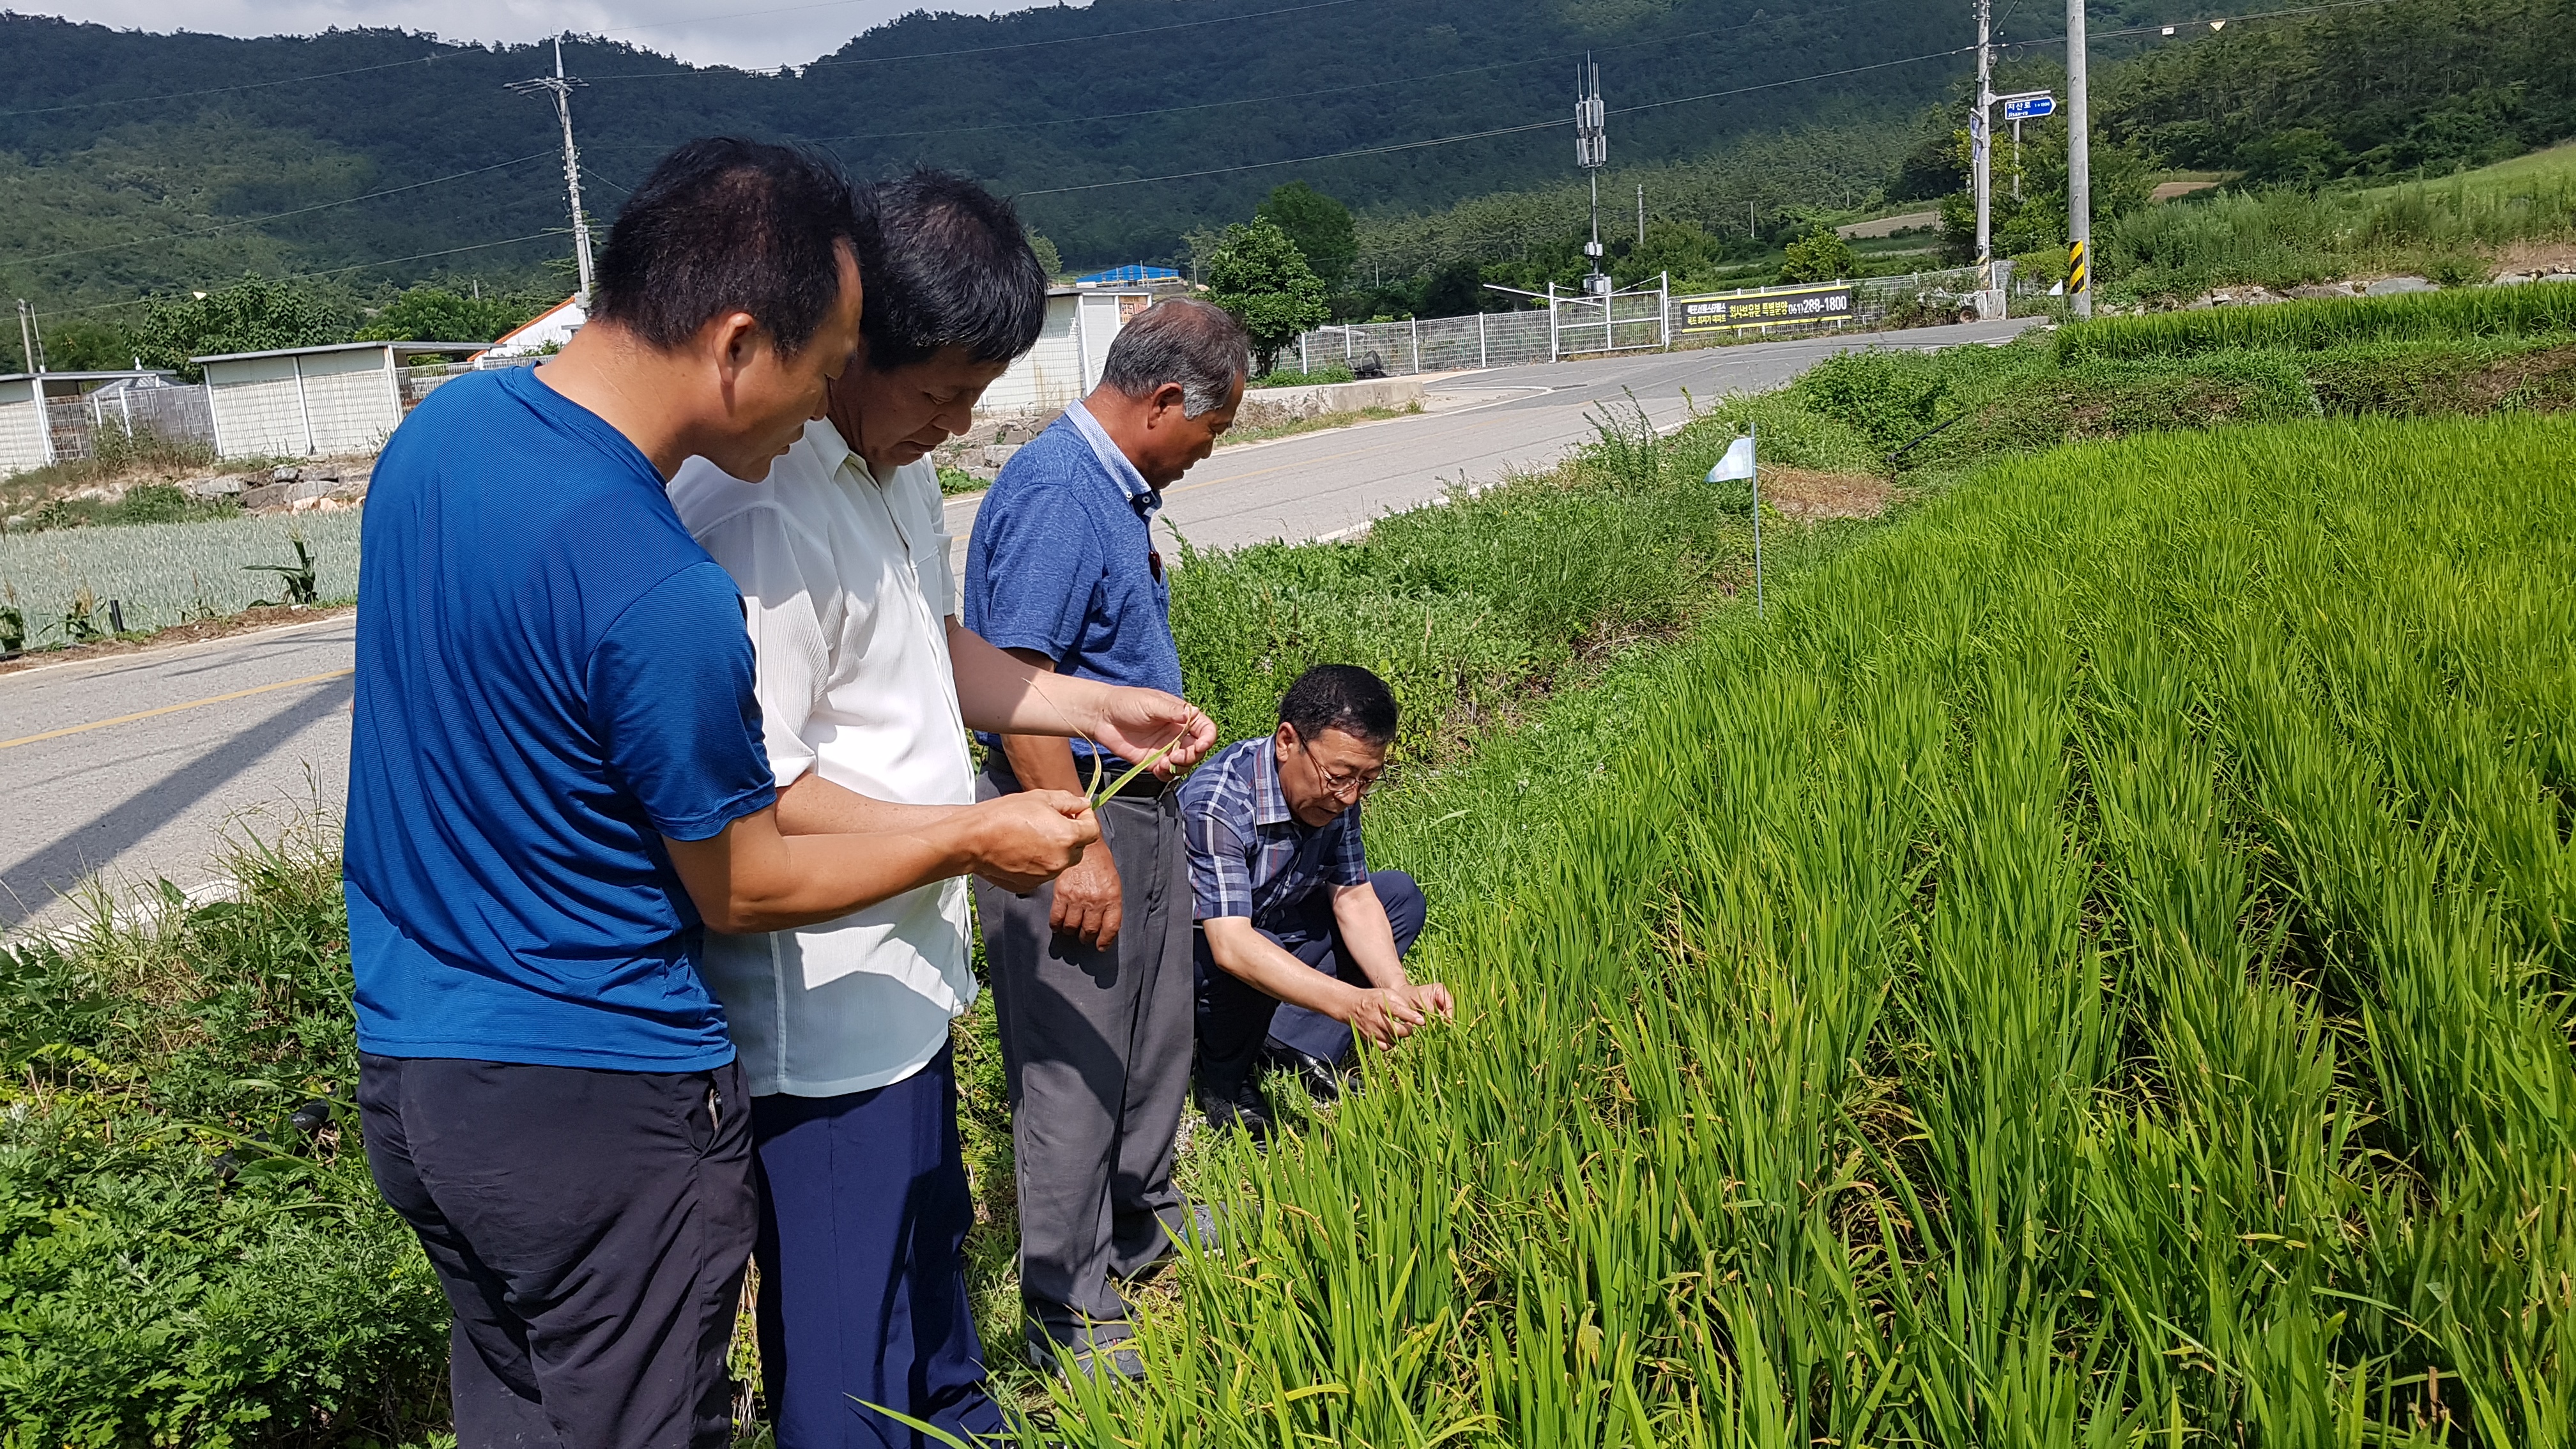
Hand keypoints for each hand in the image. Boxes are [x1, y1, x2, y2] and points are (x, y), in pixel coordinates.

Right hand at [963, 791, 1098, 894]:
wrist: (973, 840)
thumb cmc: (1002, 816)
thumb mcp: (1040, 798)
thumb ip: (1068, 801)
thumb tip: (1082, 804)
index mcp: (1067, 837)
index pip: (1093, 829)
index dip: (1086, 817)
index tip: (1075, 811)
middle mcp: (1060, 860)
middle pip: (1079, 848)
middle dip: (1072, 834)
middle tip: (1052, 820)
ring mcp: (1046, 875)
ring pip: (1061, 860)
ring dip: (1055, 848)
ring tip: (1032, 834)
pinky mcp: (1031, 884)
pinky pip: (1044, 871)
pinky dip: (1040, 861)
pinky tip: (1023, 848)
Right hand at [1046, 838, 1122, 947]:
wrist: (1084, 844)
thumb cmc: (1100, 863)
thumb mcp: (1113, 882)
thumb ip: (1110, 902)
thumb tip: (1104, 923)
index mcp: (1112, 898)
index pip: (1110, 928)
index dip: (1105, 941)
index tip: (1100, 946)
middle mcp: (1095, 901)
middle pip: (1089, 930)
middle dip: (1086, 938)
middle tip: (1084, 938)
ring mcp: (1077, 898)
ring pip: (1071, 927)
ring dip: (1071, 932)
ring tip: (1071, 930)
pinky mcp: (1061, 894)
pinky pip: (1057, 918)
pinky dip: (1056, 925)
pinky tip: (1057, 926)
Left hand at [1089, 691, 1215, 776]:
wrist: (1101, 716)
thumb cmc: (1126, 702)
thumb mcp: (1151, 702)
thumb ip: (1173, 710)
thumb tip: (1195, 713)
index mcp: (1181, 716)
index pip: (1205, 729)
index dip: (1207, 738)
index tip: (1200, 745)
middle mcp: (1177, 734)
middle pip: (1197, 750)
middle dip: (1192, 755)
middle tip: (1177, 755)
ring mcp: (1165, 749)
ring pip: (1185, 764)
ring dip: (1180, 766)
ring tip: (1165, 762)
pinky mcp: (1152, 761)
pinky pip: (1167, 773)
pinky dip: (1168, 774)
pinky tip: (1159, 769)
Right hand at [1343, 982, 1451, 1048]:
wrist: (1351, 1006)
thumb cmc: (1374, 998)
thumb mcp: (1387, 993)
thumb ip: (1401, 1001)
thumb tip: (1414, 1014)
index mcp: (1380, 1003)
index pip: (1398, 1011)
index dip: (1411, 1017)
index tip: (1422, 1021)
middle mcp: (1375, 1017)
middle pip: (1396, 1030)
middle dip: (1408, 1030)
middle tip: (1410, 1026)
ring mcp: (1371, 1029)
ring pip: (1392, 1039)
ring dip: (1400, 1036)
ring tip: (1401, 1029)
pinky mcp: (1369, 1038)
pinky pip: (1384, 1046)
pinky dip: (1391, 1043)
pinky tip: (1392, 1036)